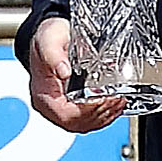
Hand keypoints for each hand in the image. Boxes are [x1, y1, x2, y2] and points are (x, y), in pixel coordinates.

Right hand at [25, 17, 125, 133]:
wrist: (51, 37)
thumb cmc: (48, 38)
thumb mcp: (49, 38)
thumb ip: (54, 53)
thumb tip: (64, 71)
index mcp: (42, 94)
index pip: (66, 115)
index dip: (88, 111)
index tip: (105, 98)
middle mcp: (50, 106)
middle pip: (78, 122)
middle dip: (101, 112)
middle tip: (118, 98)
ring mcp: (61, 109)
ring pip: (85, 123)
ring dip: (105, 114)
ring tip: (119, 101)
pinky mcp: (72, 106)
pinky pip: (88, 119)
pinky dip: (104, 114)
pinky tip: (114, 104)